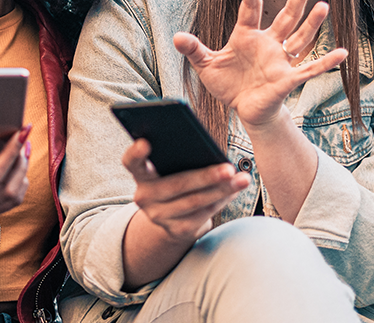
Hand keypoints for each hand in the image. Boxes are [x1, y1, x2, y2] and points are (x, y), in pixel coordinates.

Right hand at [122, 138, 247, 241]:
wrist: (170, 215)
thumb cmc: (175, 178)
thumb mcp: (170, 168)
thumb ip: (178, 156)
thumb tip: (208, 150)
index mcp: (140, 174)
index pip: (131, 161)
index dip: (135, 153)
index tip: (145, 143)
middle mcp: (144, 196)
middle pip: (176, 184)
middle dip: (206, 176)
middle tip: (229, 168)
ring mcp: (158, 216)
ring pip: (195, 201)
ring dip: (222, 190)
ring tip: (242, 179)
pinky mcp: (176, 230)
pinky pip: (203, 214)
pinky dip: (221, 201)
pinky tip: (235, 192)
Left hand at [173, 0, 347, 127]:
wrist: (245, 109)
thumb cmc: (229, 83)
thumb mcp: (206, 65)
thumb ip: (194, 49)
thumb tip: (175, 37)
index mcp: (247, 36)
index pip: (250, 10)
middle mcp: (269, 44)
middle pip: (286, 16)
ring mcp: (280, 60)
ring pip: (300, 37)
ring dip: (312, 23)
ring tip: (324, 5)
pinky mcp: (287, 80)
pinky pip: (309, 69)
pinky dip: (325, 62)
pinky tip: (342, 52)